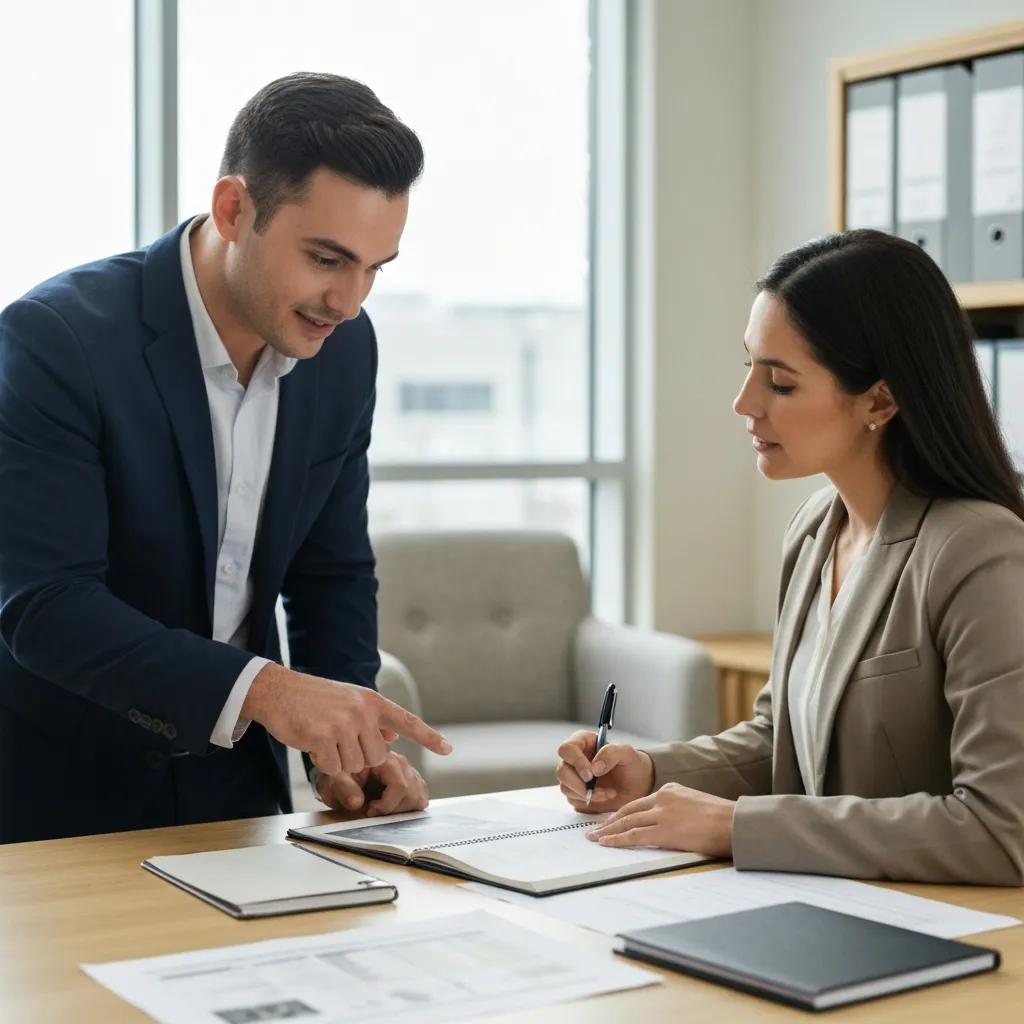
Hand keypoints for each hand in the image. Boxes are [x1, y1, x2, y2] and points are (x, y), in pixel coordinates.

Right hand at [242, 663, 450, 774]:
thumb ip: (372, 719)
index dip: (428, 737)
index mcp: (371, 701)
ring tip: (324, 739)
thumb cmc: (313, 699)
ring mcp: (344, 724)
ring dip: (339, 762)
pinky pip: (334, 769)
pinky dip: (324, 765)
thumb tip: (393, 735)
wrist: (278, 691)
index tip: (448, 749)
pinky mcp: (325, 738)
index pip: (406, 720)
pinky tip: (313, 745)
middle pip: (376, 757)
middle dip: (358, 758)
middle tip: (338, 742)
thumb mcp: (349, 702)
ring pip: (356, 766)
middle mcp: (363, 711)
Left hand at [314, 752, 428, 816]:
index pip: (400, 785)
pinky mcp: (412, 780)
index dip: (387, 805)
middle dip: (395, 809)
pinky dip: (410, 806)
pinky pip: (422, 795)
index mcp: (383, 758)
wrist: (340, 778)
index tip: (370, 811)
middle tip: (375, 811)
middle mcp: (400, 762)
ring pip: (420, 795)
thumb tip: (357, 802)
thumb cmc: (338, 779)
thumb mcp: (334, 783)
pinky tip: (392, 807)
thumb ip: (344, 790)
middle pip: (413, 792)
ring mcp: (408, 771)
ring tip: (383, 809)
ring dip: (403, 808)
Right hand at [555, 730, 654, 812]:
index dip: (575, 762)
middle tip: (595, 787)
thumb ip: (611, 753)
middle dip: (578, 783)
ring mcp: (574, 777)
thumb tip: (595, 767)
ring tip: (607, 792)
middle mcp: (574, 759)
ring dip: (586, 793)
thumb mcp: (626, 753)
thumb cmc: (631, 764)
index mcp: (583, 743)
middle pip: (562, 771)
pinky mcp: (576, 794)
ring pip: (565, 787)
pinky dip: (589, 801)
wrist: (638, 785)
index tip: (590, 774)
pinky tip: (605, 796)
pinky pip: (573, 799)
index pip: (567, 749)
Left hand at [585, 782, 734, 856]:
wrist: (734, 823)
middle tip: (596, 829)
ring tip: (596, 838)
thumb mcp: (696, 805)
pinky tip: (607, 843)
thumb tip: (669, 826)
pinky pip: (633, 836)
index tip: (612, 820)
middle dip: (610, 821)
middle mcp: (662, 798)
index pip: (640, 802)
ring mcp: (662, 813)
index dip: (623, 812)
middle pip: (629, 810)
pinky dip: (617, 840)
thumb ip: (678, 811)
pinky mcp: (663, 830)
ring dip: (608, 831)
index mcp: (670, 790)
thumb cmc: (723, 819)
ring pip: (627, 822)